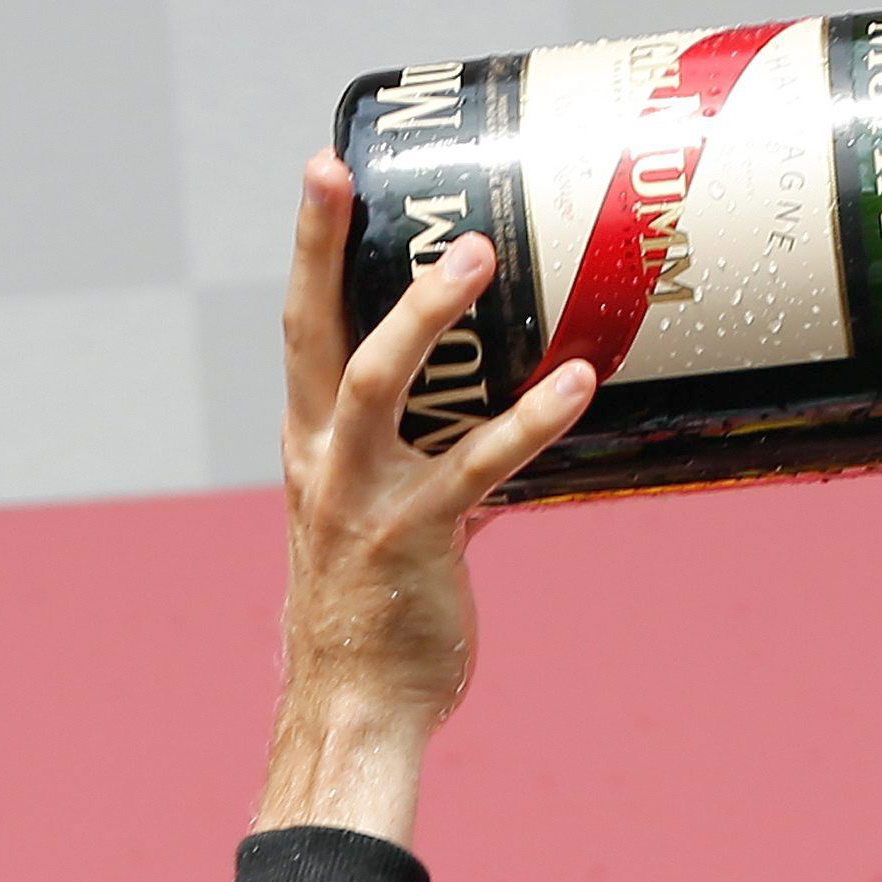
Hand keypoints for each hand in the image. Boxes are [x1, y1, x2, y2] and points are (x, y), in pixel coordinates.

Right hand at [254, 155, 593, 846]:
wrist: (358, 709)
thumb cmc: (378, 619)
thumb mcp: (391, 529)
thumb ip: (437, 472)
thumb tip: (505, 441)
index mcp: (311, 448)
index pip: (303, 329)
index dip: (313, 251)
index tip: (328, 173)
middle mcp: (323, 460)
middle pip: (313, 331)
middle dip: (320, 248)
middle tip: (337, 172)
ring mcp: (363, 496)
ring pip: (379, 381)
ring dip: (426, 315)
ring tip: (478, 255)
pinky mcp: (417, 538)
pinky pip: (480, 464)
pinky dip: (532, 420)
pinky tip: (578, 383)